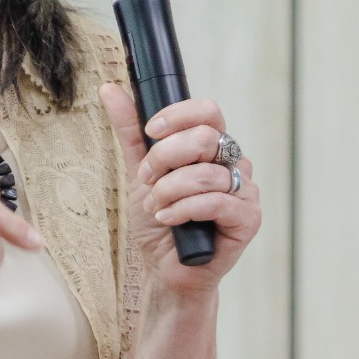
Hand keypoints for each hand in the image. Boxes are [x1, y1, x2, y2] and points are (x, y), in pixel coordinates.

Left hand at [99, 84, 261, 296]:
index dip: (178, 116)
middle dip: (166, 157)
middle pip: (207, 138)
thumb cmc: (160, 220)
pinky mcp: (249, 218)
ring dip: (170, 191)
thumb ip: (130, 131)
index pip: (208, 111)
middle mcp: (235, 163)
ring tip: (157, 207)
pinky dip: (184, 210)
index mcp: (214, 147)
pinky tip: (168, 219)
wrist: (166, 269)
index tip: (151, 131)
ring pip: (207, 174)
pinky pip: (217, 202)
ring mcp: (245, 190)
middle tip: (147, 179)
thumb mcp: (140, 170)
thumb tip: (109, 89)